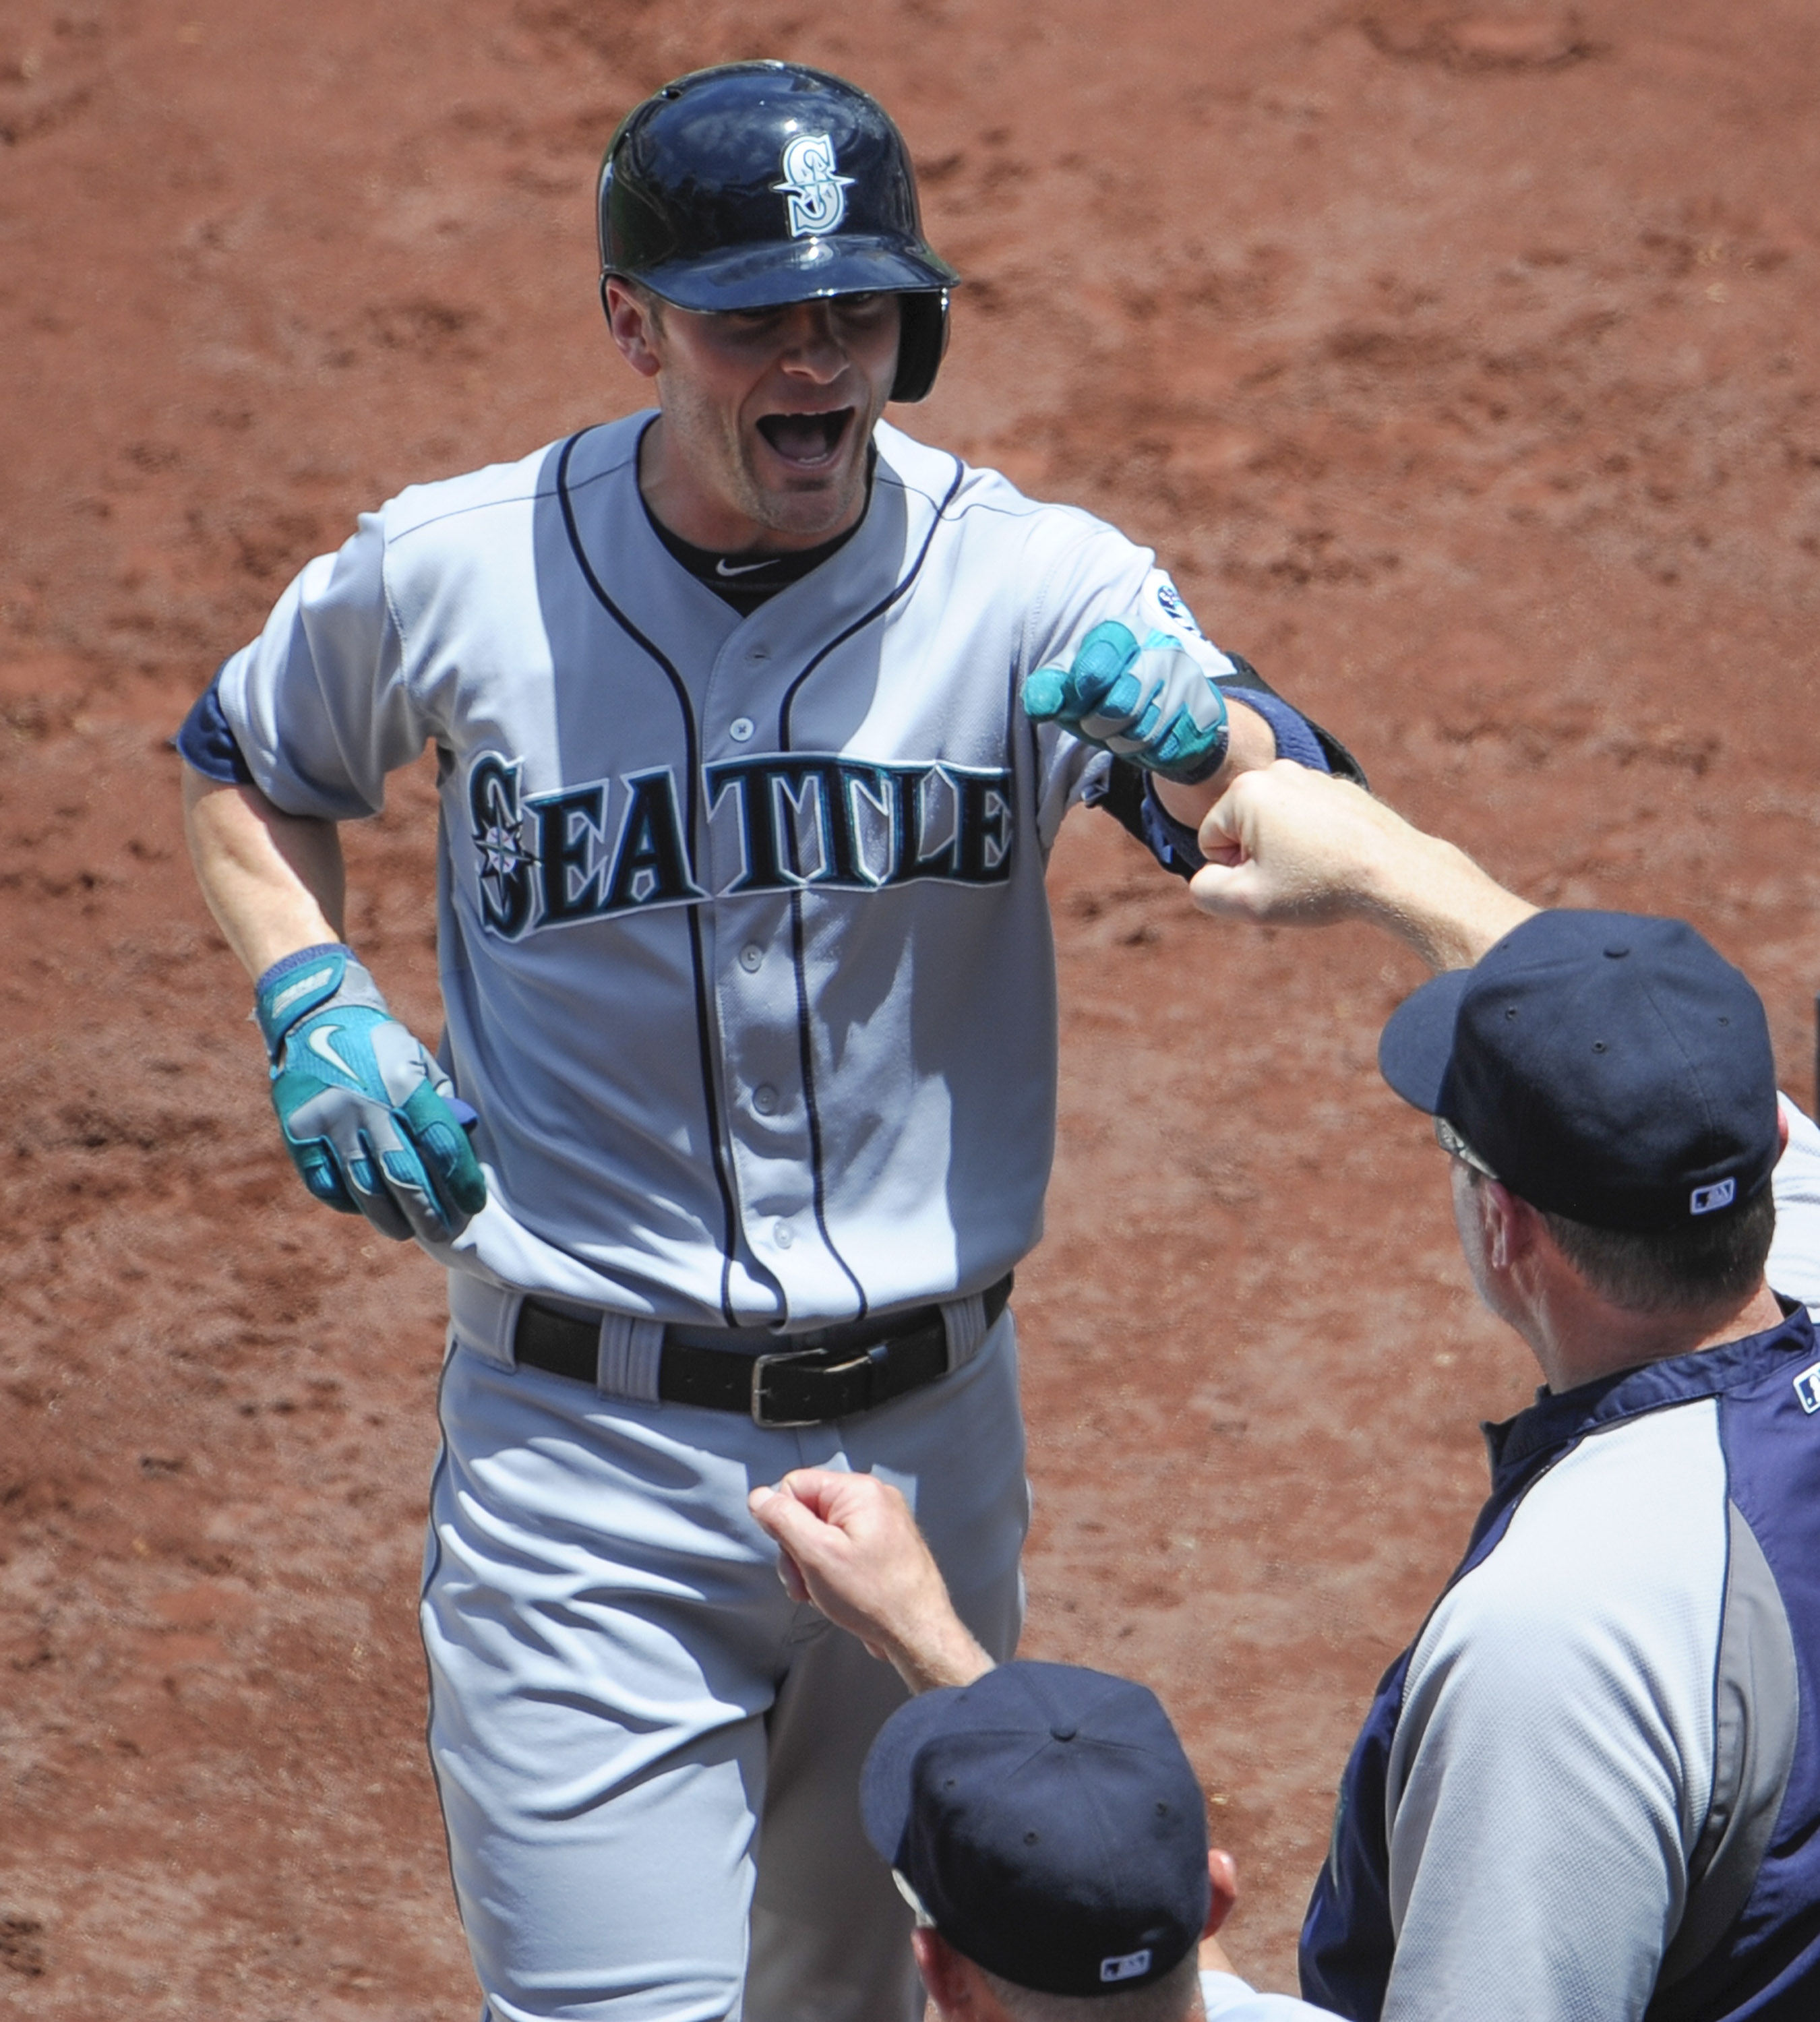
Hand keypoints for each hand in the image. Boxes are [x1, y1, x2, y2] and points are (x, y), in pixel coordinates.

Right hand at [255, 944, 487, 1244]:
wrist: (314, 1017)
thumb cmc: (379, 1046)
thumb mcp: (419, 1062)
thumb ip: (441, 1104)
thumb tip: (460, 1151)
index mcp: (403, 1084)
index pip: (441, 1144)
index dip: (460, 1180)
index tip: (474, 1204)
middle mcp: (366, 1104)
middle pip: (403, 1174)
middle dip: (428, 1212)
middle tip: (445, 1235)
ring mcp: (329, 1120)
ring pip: (363, 1186)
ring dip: (389, 1217)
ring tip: (407, 1232)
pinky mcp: (298, 1132)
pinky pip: (325, 1183)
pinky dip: (347, 1202)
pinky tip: (366, 1208)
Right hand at [747, 1469, 992, 1692]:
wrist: (918, 1633)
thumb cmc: (873, 1595)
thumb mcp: (817, 1555)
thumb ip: (783, 1520)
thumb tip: (758, 1496)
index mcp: (859, 1490)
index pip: (795, 1485)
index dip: (783, 1522)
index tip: (793, 1556)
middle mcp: (873, 1499)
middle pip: (808, 1510)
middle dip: (797, 1550)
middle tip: (803, 1584)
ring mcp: (881, 1523)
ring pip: (822, 1533)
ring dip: (811, 1566)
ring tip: (820, 1594)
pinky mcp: (883, 1546)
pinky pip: (842, 1548)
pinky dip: (831, 1571)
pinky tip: (836, 1594)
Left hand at [1022, 621, 1229, 783]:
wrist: (1171, 714)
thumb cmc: (1111, 694)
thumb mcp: (1076, 687)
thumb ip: (1050, 689)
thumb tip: (1038, 705)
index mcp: (1125, 631)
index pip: (1101, 657)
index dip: (1083, 688)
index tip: (1075, 704)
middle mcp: (1162, 648)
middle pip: (1120, 702)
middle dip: (1098, 725)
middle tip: (1094, 726)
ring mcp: (1187, 680)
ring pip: (1143, 730)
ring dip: (1121, 742)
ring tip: (1121, 732)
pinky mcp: (1203, 712)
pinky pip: (1165, 747)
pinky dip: (1147, 753)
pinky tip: (1147, 741)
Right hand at [1189, 763, 1409, 927]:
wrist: (1395, 875)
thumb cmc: (1318, 887)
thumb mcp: (1246, 902)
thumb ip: (1204, 890)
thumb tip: (1206, 876)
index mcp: (1246, 791)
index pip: (1210, 841)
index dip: (1232, 873)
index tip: (1269, 882)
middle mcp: (1278, 772)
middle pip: (1242, 829)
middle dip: (1258, 858)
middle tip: (1292, 879)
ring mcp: (1313, 777)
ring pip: (1276, 826)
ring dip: (1285, 851)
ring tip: (1316, 871)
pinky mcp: (1342, 790)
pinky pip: (1308, 822)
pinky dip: (1314, 843)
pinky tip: (1336, 862)